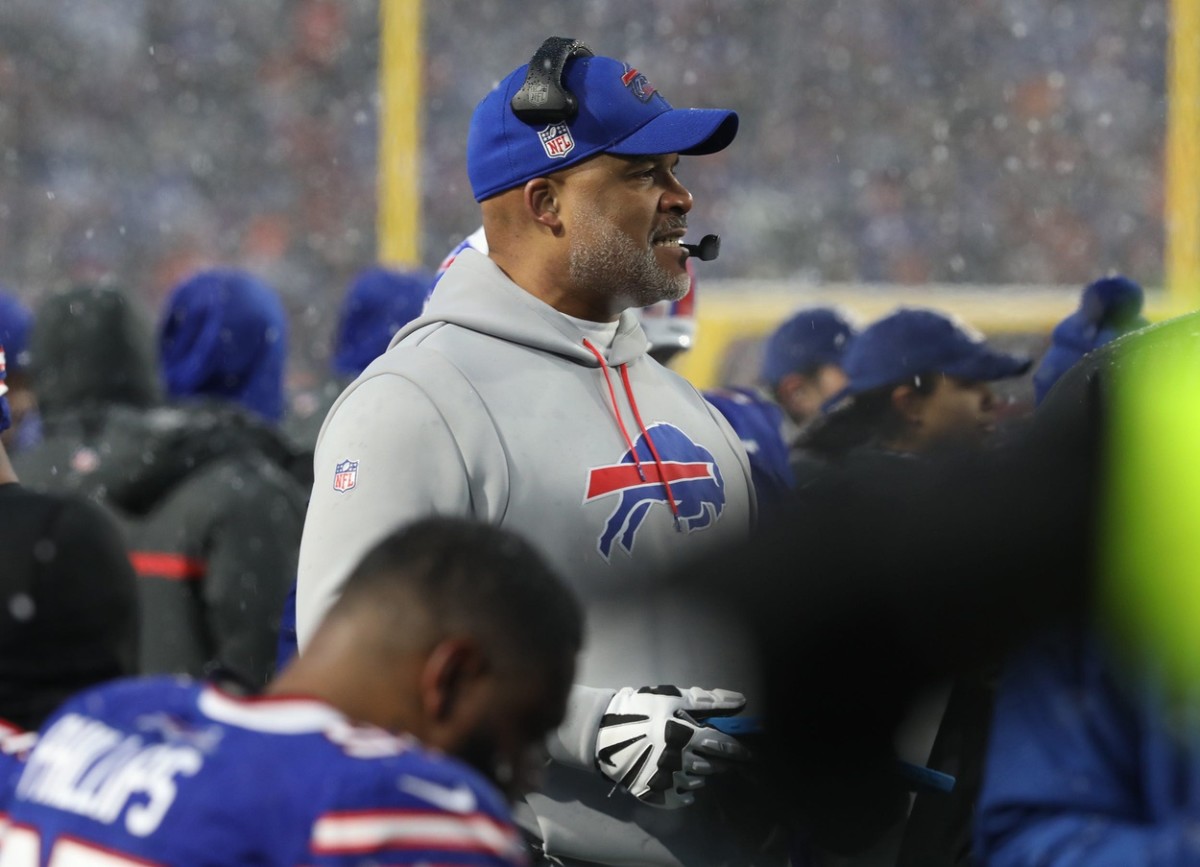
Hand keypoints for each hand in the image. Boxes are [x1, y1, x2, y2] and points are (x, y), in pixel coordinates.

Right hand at [595, 685, 748, 808]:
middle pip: (711, 766)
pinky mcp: (654, 794)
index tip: (750, 755)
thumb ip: (706, 700)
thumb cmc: (638, 709)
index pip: (722, 746)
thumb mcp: (670, 697)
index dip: (738, 750)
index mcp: (684, 737)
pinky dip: (686, 793)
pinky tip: (682, 784)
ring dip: (699, 774)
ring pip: (697, 782)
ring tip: (691, 763)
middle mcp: (678, 762)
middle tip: (711, 754)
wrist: (601, 733)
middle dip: (716, 760)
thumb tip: (741, 700)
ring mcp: (665, 781)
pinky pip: (680, 799)